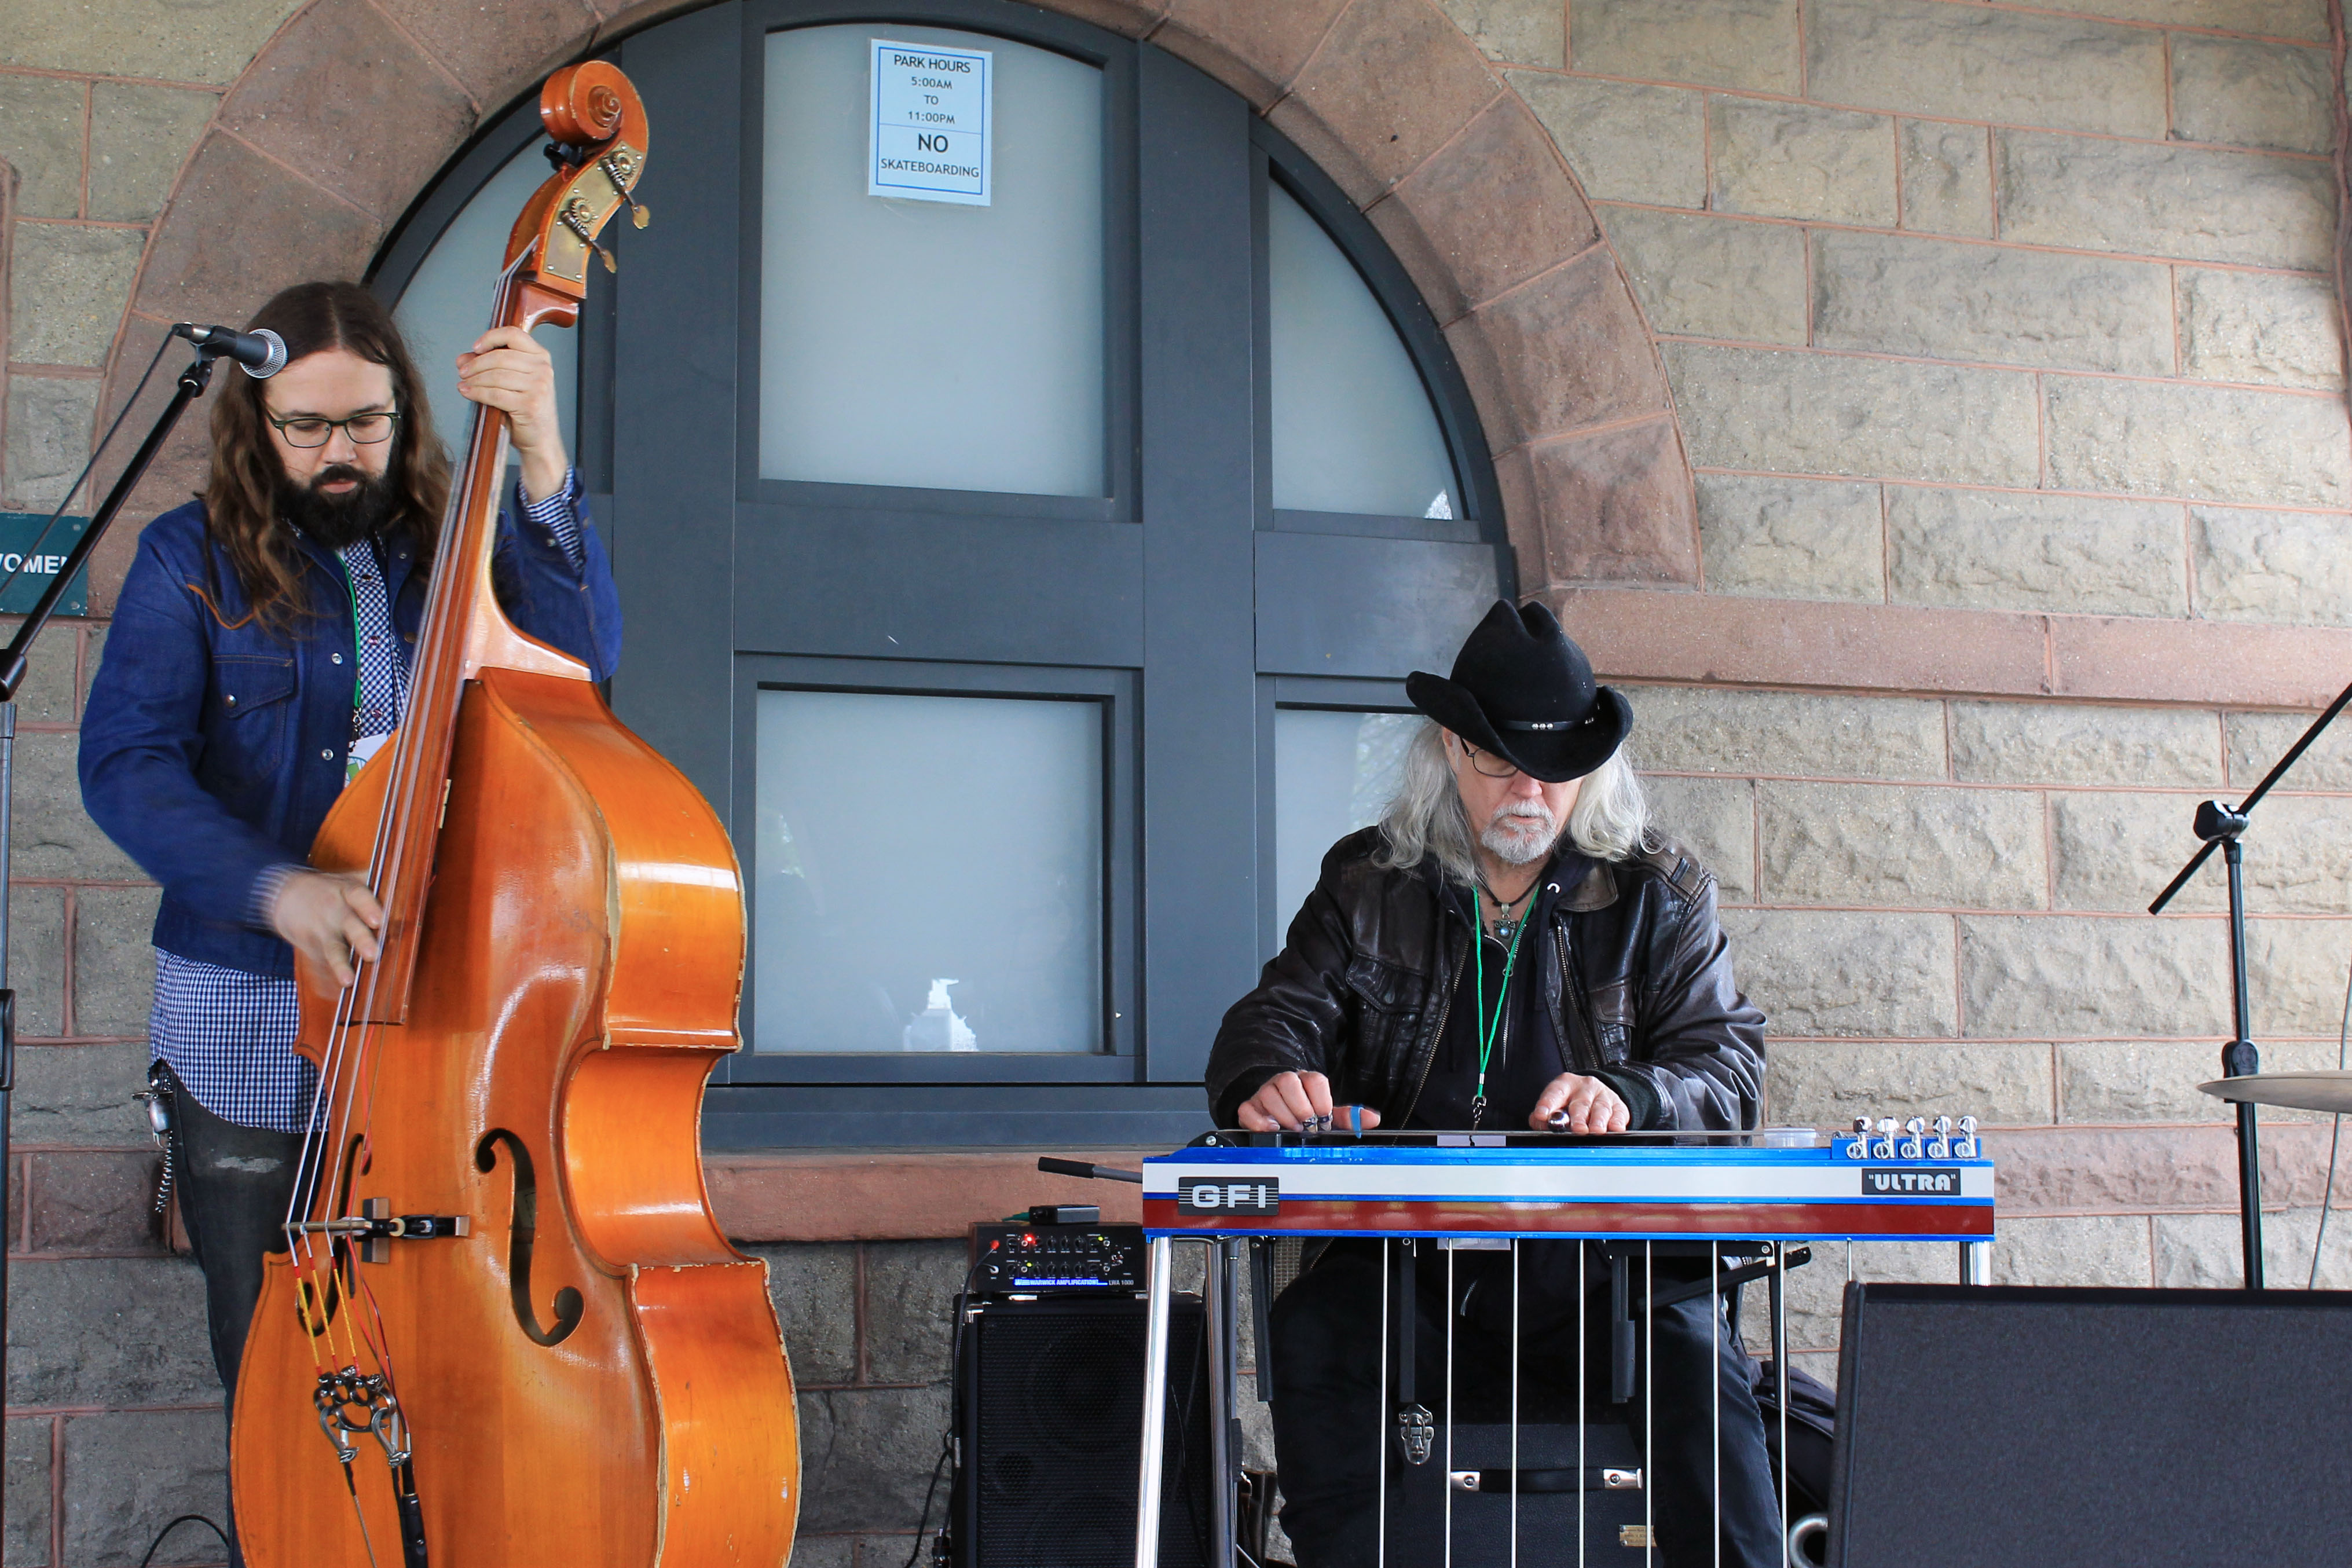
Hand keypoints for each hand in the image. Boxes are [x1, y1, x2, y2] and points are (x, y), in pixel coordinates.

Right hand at [270, 870, 383, 987]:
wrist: (283, 894)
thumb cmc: (328, 889)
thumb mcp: (348, 879)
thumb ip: (374, 881)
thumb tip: (409, 880)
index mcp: (346, 892)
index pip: (358, 896)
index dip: (368, 907)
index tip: (378, 920)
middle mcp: (334, 911)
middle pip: (348, 924)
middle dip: (361, 940)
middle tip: (372, 954)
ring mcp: (320, 931)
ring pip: (331, 949)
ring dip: (339, 966)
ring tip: (348, 981)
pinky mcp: (309, 948)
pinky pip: (317, 965)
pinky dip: (324, 980)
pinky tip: (334, 993)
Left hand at [456, 325, 567, 502]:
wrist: (541, 440)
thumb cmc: (526, 409)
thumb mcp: (510, 382)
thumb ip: (488, 366)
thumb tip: (462, 358)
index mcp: (541, 357)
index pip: (513, 334)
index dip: (490, 338)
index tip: (475, 348)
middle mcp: (543, 369)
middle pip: (500, 356)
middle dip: (475, 364)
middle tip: (462, 372)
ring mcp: (538, 387)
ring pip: (495, 375)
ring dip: (473, 379)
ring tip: (463, 383)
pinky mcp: (529, 405)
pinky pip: (494, 394)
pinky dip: (476, 392)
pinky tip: (466, 392)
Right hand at [1235, 1071, 1381, 1133]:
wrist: (1276, 1115)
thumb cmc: (1305, 1114)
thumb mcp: (1327, 1115)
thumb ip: (1348, 1117)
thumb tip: (1373, 1119)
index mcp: (1306, 1081)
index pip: (1315, 1079)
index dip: (1322, 1101)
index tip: (1324, 1118)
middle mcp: (1284, 1082)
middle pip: (1289, 1082)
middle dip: (1301, 1108)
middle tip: (1307, 1126)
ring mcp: (1264, 1093)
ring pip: (1269, 1094)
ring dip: (1283, 1115)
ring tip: (1291, 1130)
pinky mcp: (1249, 1107)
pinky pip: (1248, 1109)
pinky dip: (1259, 1121)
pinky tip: (1271, 1129)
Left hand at [1531, 1072, 1629, 1133]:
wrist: (1596, 1094)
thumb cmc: (1569, 1104)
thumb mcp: (1554, 1105)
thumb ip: (1543, 1118)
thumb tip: (1542, 1126)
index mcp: (1564, 1085)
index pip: (1554, 1093)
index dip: (1547, 1104)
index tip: (1541, 1115)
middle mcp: (1584, 1087)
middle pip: (1580, 1103)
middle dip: (1579, 1117)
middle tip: (1577, 1130)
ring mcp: (1603, 1095)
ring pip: (1600, 1108)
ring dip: (1598, 1121)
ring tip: (1596, 1131)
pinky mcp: (1618, 1105)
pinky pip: (1618, 1114)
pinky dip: (1617, 1122)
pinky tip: (1615, 1129)